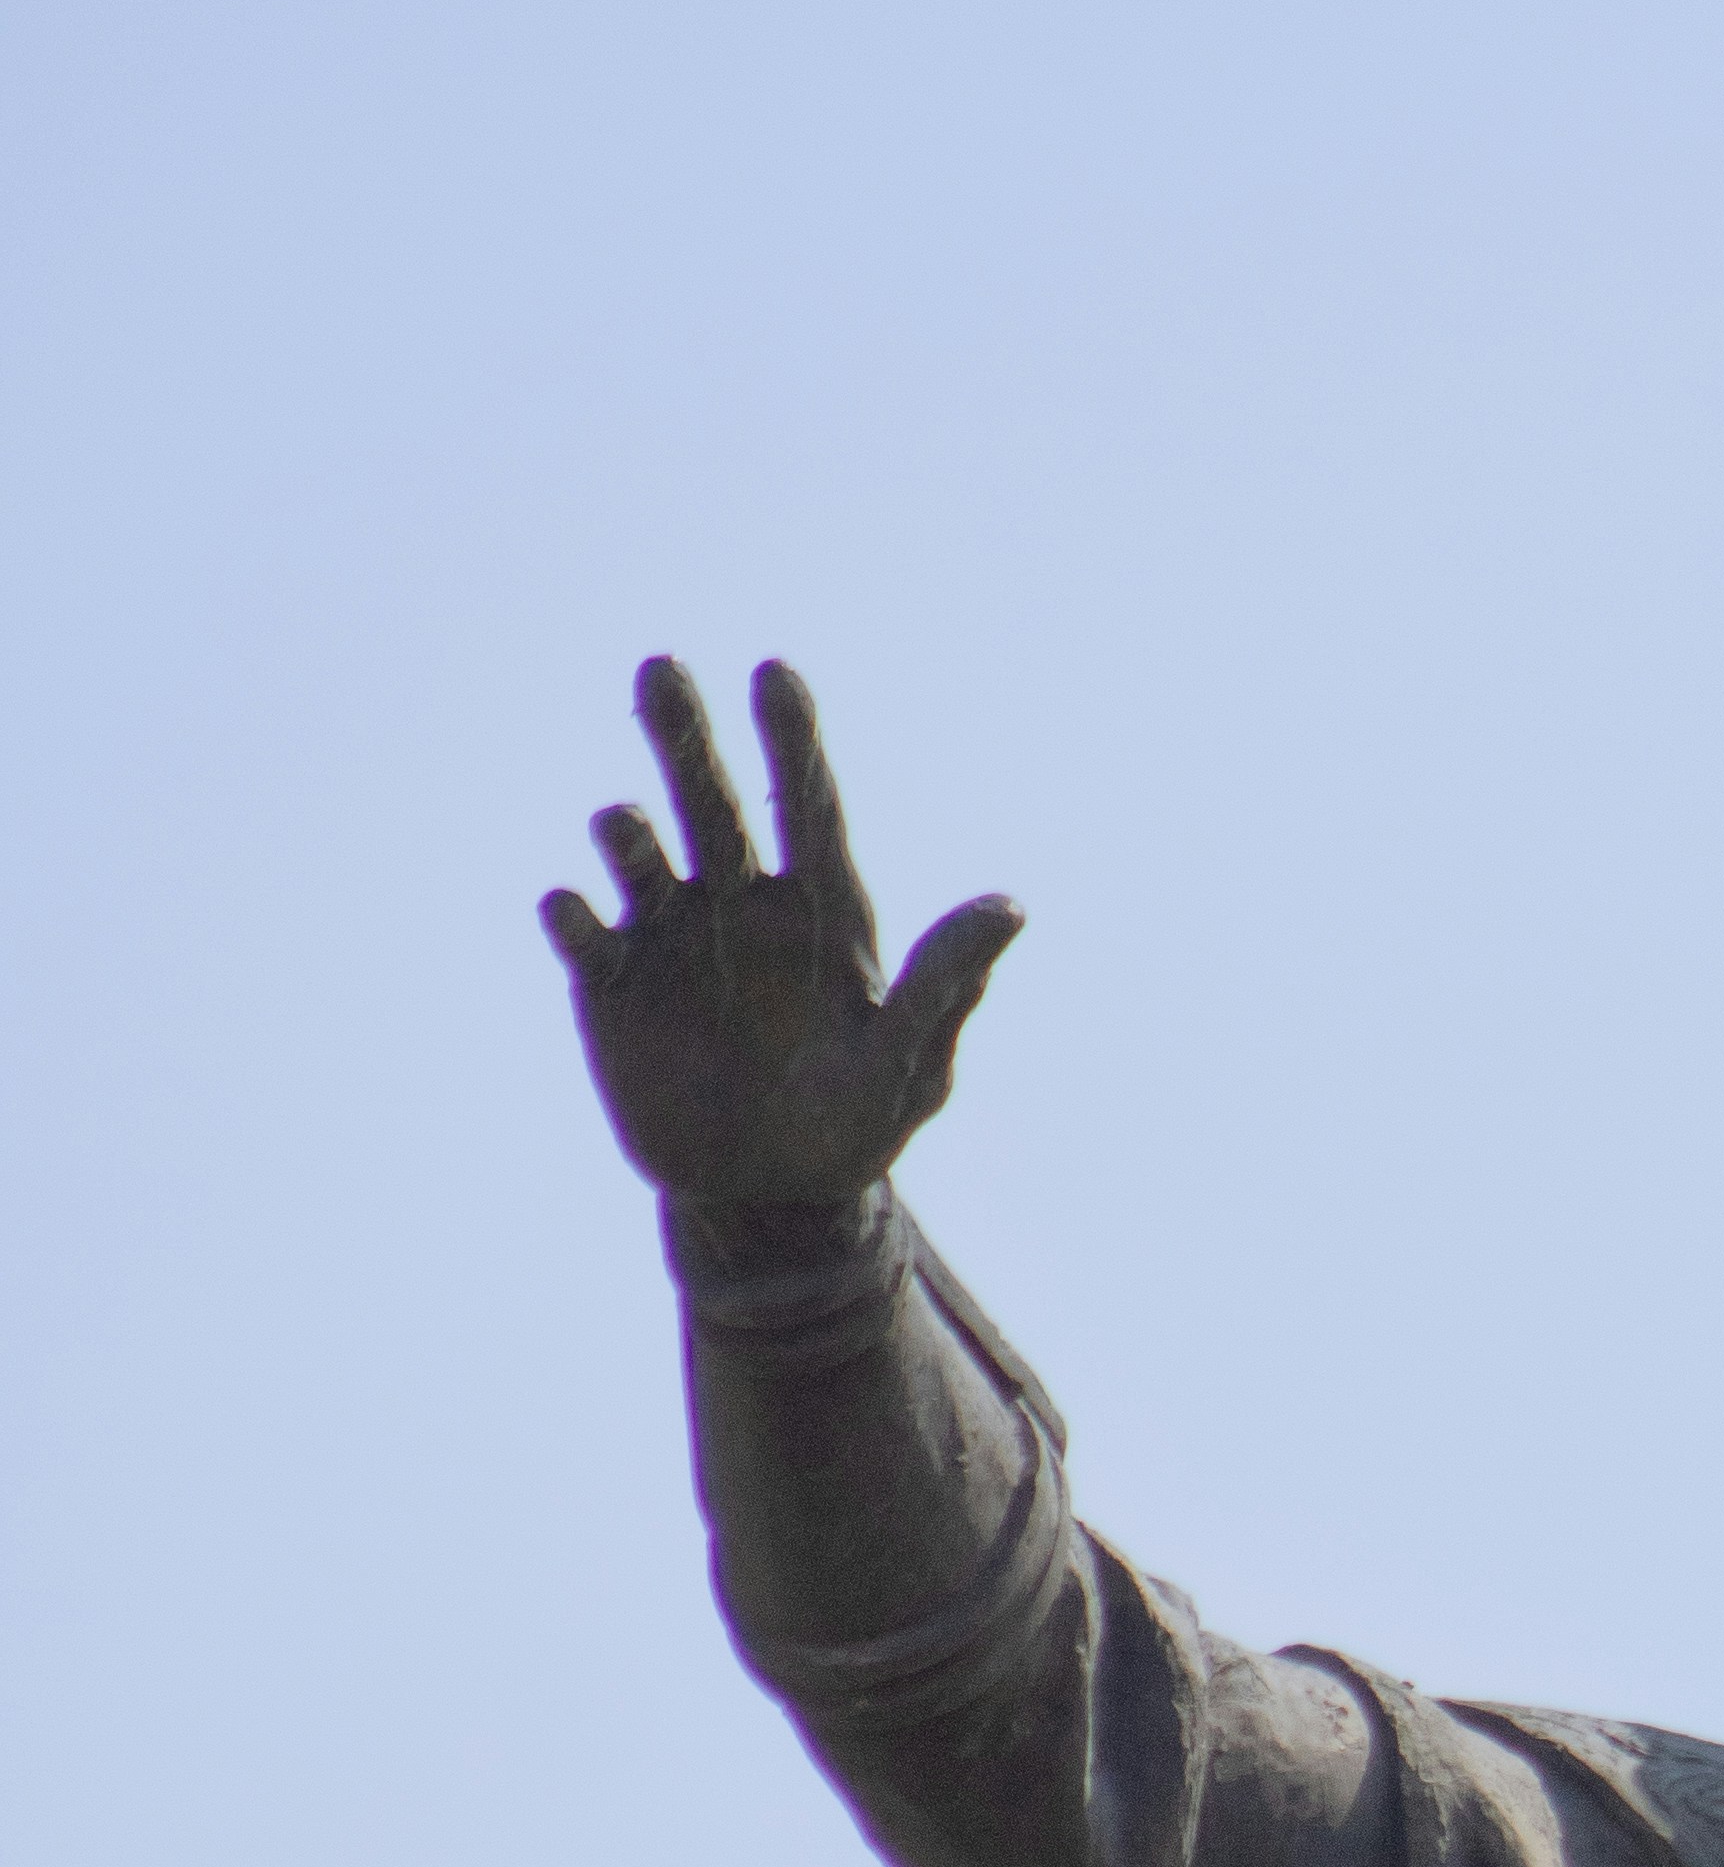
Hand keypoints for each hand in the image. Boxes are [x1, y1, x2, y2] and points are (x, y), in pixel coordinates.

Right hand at [543, 659, 1020, 1213]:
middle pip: (709, 802)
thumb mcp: (909, 1063)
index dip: (792, 740)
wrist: (772, 1198)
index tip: (774, 674)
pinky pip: (584, 936)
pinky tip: (569, 906)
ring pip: (640, 857)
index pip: (805, 804)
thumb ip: (945, 984)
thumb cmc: (856, 1125)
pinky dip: (573, 915)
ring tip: (621, 825)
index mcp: (818, 906)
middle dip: (685, 737)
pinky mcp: (611, 986)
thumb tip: (1011, 906)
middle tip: (662, 668)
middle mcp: (739, 902)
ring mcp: (670, 938)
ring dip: (627, 834)